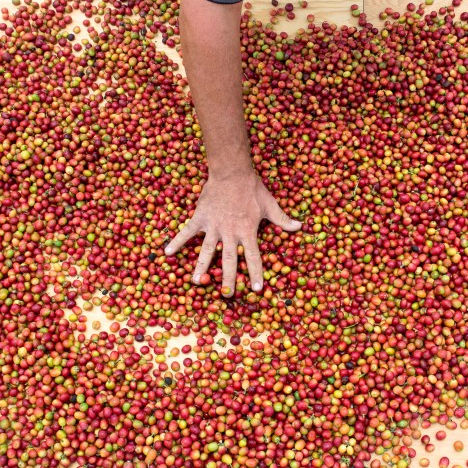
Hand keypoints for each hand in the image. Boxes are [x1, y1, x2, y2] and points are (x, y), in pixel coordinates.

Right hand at [164, 169, 300, 295]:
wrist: (231, 172)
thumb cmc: (252, 188)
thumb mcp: (270, 204)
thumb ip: (282, 219)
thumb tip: (299, 227)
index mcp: (247, 231)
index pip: (253, 257)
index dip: (255, 274)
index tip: (256, 289)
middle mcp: (230, 233)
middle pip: (229, 260)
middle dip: (228, 279)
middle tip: (227, 295)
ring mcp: (213, 227)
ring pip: (206, 251)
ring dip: (201, 267)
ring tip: (196, 282)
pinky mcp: (200, 218)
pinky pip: (186, 232)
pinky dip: (177, 241)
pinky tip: (167, 253)